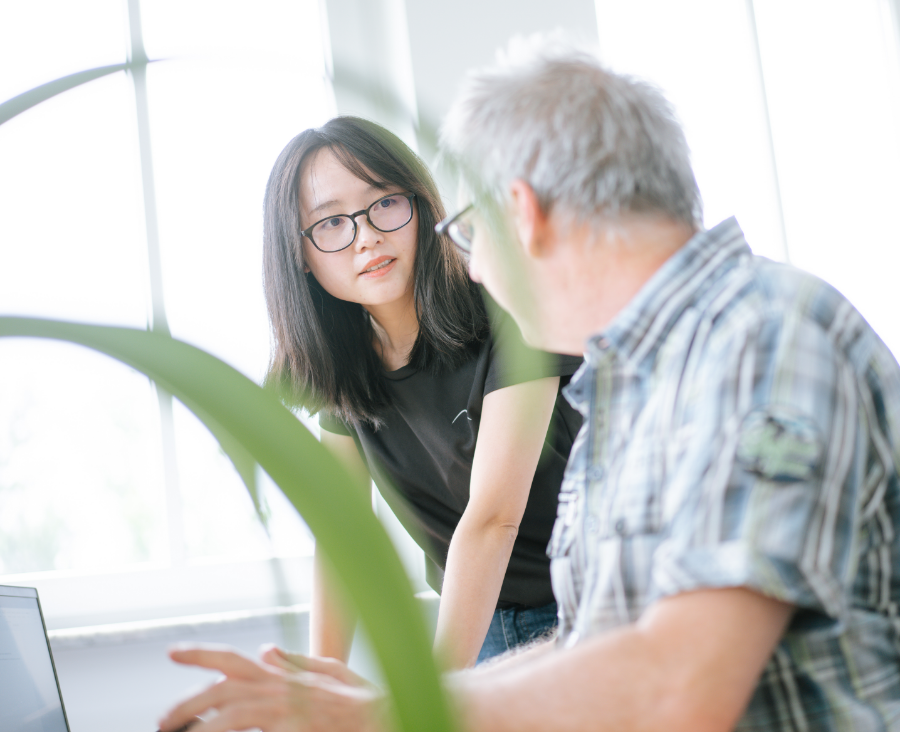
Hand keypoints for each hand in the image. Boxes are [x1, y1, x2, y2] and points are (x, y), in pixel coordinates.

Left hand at [158, 645, 386, 731]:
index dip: (201, 654)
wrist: (388, 717)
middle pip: (223, 689)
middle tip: (163, 720)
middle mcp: (280, 688)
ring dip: (203, 724)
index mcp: (283, 674)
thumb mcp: (330, 670)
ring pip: (232, 713)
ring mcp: (287, 710)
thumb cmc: (363, 700)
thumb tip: (266, 649)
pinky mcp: (296, 728)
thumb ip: (295, 661)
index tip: (173, 653)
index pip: (234, 659)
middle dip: (187, 703)